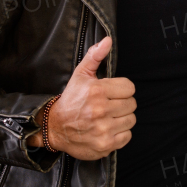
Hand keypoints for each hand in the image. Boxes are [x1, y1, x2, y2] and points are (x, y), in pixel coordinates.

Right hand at [32, 36, 135, 159]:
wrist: (54, 127)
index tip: (111, 93)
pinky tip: (108, 128)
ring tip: (108, 117)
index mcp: (97, 90)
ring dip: (122, 118)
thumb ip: (95, 56)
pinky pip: (127, 136)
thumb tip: (108, 41)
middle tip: (109, 105)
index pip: (130, 88)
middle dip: (122, 103)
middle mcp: (100, 110)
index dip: (121, 89)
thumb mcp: (80, 75)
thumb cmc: (71, 100)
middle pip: (132, 104)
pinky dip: (120, 133)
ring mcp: (103, 129)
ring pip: (131, 120)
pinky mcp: (105, 145)